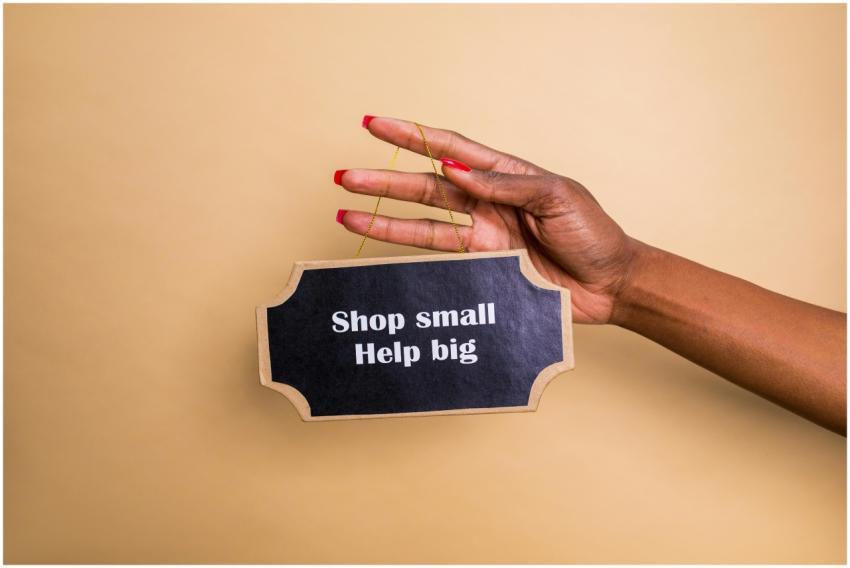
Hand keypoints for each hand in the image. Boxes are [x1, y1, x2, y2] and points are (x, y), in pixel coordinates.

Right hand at [335, 116, 640, 324]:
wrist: (609, 283)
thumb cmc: (592, 232)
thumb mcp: (555, 196)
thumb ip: (504, 185)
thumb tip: (455, 170)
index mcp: (506, 173)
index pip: (450, 148)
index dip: (412, 135)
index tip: (375, 124)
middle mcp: (487, 201)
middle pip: (426, 186)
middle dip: (385, 180)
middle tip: (345, 175)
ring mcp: (482, 235)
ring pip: (424, 222)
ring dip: (385, 217)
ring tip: (347, 210)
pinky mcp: (483, 266)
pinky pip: (441, 257)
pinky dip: (412, 252)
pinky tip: (384, 248)